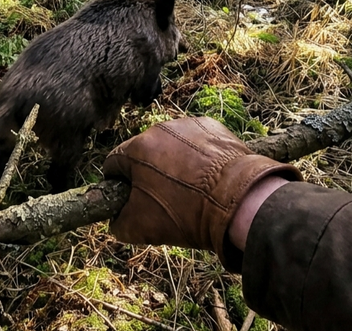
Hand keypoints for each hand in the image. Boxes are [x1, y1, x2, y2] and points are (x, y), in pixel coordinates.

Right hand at [103, 117, 301, 270]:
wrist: (238, 201)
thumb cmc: (187, 213)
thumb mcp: (140, 227)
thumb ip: (117, 222)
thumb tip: (115, 218)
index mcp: (136, 149)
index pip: (113, 164)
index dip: (120, 184)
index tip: (132, 199)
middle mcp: (159, 129)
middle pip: (143, 153)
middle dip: (148, 173)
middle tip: (165, 197)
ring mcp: (187, 125)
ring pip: (171, 146)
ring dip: (174, 163)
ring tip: (191, 188)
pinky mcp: (213, 127)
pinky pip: (196, 142)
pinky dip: (198, 156)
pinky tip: (209, 176)